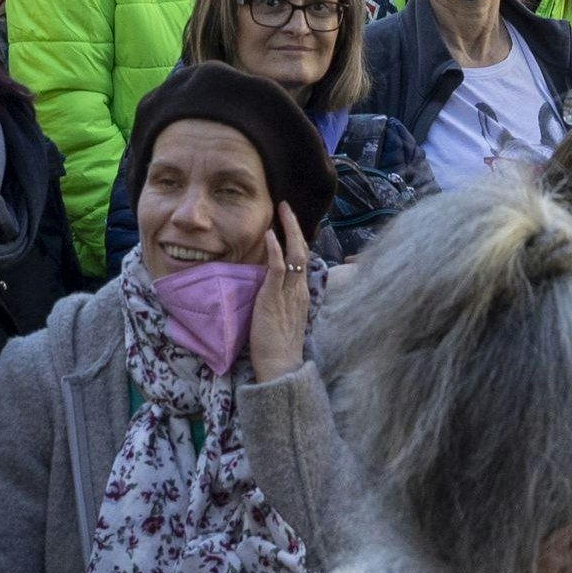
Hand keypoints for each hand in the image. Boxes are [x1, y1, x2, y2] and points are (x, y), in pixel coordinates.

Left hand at [246, 204, 314, 383]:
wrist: (280, 366)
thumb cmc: (278, 347)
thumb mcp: (283, 318)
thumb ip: (280, 300)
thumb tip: (269, 287)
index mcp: (301, 294)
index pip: (302, 260)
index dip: (297, 239)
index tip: (290, 223)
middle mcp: (299, 290)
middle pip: (302, 250)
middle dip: (295, 226)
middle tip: (286, 206)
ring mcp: (289, 293)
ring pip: (295, 254)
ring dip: (289, 229)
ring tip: (282, 210)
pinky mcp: (274, 298)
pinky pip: (278, 268)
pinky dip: (275, 249)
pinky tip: (270, 234)